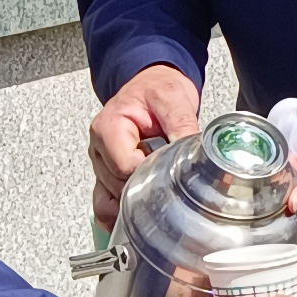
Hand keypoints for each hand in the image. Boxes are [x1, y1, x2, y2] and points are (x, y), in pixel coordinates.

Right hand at [90, 64, 200, 225]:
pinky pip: (105, 203)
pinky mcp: (108, 174)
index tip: (170, 172)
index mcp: (109, 127)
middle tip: (169, 178)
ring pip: (111, 198)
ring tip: (157, 185)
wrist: (152, 83)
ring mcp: (102, 163)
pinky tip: (138, 214)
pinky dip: (120, 212)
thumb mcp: (173, 99)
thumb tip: (198, 152)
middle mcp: (99, 147)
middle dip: (144, 187)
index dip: (149, 174)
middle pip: (117, 185)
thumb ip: (182, 126)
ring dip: (135, 199)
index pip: (123, 166)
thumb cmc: (156, 89)